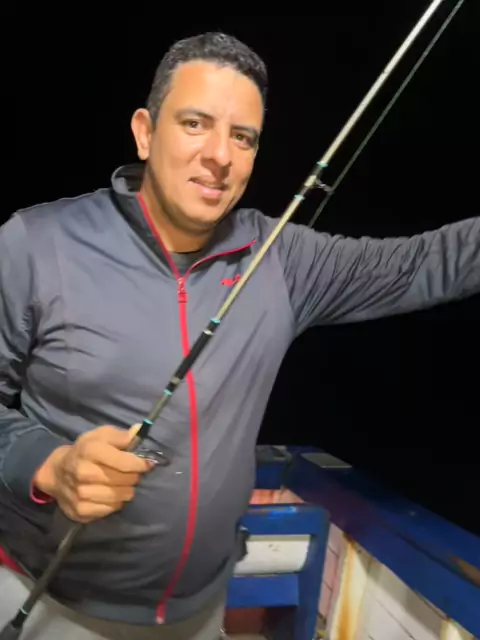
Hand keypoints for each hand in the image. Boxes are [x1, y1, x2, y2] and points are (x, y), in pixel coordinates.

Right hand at [33, 425, 153, 522]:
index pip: (125, 462)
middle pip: (126, 480)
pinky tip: (111, 494)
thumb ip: (121, 435)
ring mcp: (81, 494)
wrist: (57, 472)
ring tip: (122, 483)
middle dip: (134, 476)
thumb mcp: (100, 435)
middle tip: (131, 473)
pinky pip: (111, 509)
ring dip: (126, 490)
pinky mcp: (80, 511)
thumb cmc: (85, 451)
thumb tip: (138, 431)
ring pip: (121, 497)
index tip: (146, 464)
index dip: (140, 464)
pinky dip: (115, 502)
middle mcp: (84, 473)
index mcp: (90, 451)